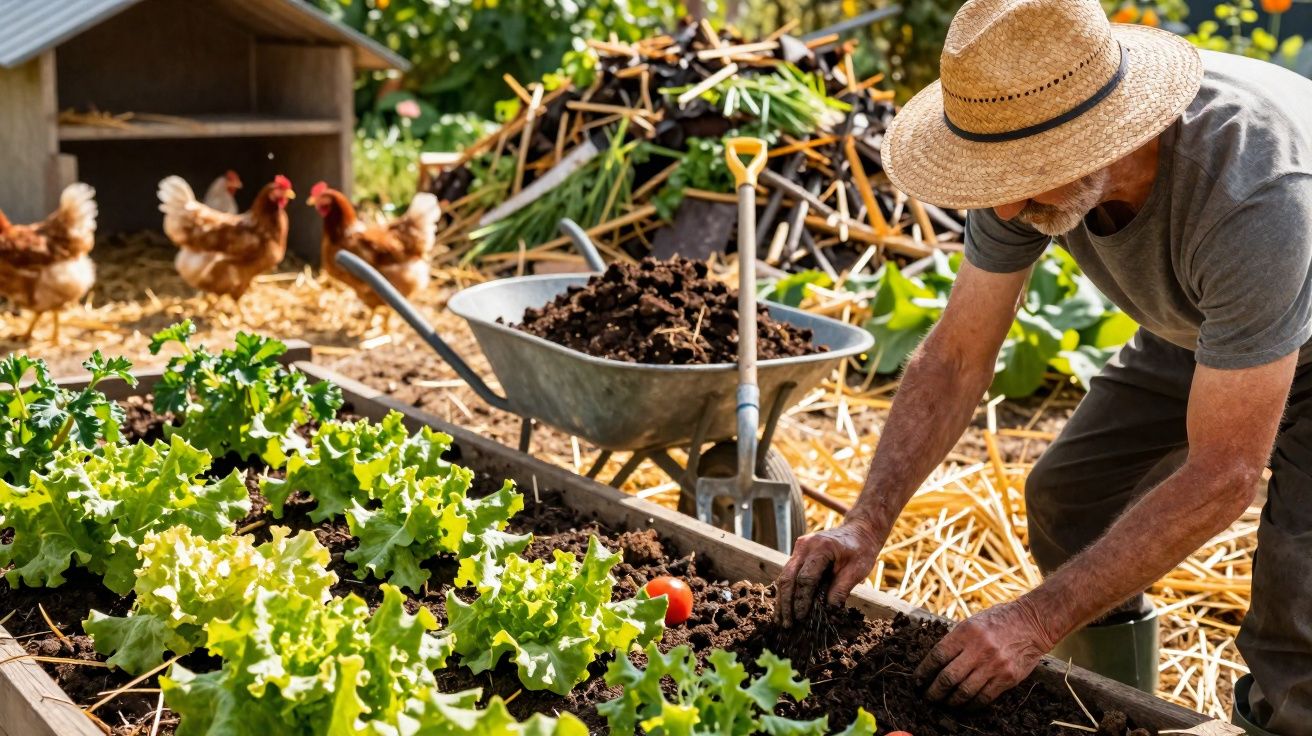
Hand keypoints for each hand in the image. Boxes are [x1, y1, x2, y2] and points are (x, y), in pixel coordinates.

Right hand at [773, 518, 881, 626]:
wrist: (859, 530)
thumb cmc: (861, 550)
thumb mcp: (857, 570)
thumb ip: (841, 589)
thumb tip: (829, 612)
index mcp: (821, 547)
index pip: (806, 578)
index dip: (802, 600)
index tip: (801, 618)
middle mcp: (805, 545)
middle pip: (788, 577)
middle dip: (786, 603)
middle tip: (787, 624)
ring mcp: (799, 548)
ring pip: (784, 576)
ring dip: (782, 599)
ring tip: (780, 621)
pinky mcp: (798, 553)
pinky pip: (788, 573)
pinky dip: (786, 591)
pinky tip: (783, 607)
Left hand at [914, 597, 1057, 707]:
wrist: (1032, 623)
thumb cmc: (998, 620)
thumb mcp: (972, 622)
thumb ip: (955, 640)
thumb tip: (935, 661)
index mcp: (965, 632)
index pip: (937, 656)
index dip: (924, 672)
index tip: (917, 681)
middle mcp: (978, 649)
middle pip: (948, 678)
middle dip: (933, 692)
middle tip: (927, 697)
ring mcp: (994, 665)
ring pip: (964, 692)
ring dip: (950, 701)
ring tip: (943, 704)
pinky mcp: (1007, 678)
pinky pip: (984, 698)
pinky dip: (971, 705)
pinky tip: (964, 705)